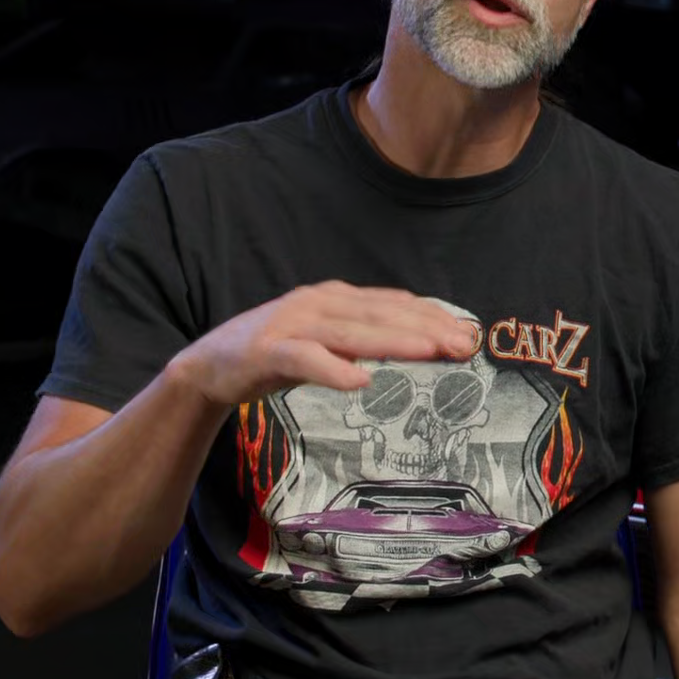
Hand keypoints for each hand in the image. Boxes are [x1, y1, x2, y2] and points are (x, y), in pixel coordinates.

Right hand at [168, 281, 480, 414]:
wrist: (209, 366)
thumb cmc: (278, 353)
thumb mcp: (328, 341)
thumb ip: (366, 337)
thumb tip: (420, 342)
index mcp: (336, 297)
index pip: (394, 304)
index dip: (433, 317)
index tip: (469, 335)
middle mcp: (318, 303)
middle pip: (382, 315)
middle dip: (427, 329)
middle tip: (464, 346)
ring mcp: (292, 324)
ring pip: (352, 332)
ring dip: (395, 342)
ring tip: (431, 353)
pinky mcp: (267, 351)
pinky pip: (304, 360)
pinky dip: (332, 369)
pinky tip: (359, 381)